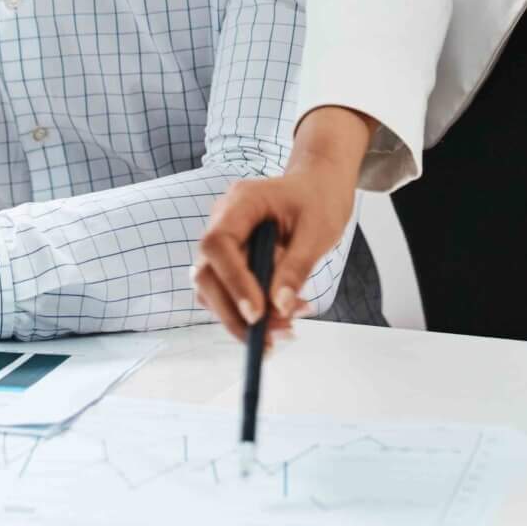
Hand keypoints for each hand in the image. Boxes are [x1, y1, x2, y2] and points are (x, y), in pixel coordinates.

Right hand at [193, 108, 368, 349]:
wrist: (318, 186)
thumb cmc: (319, 200)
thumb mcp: (318, 231)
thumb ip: (296, 268)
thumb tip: (280, 308)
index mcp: (241, 203)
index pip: (218, 244)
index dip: (232, 281)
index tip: (257, 314)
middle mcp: (223, 221)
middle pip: (207, 273)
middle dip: (233, 312)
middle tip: (269, 339)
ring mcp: (225, 241)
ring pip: (213, 289)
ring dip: (242, 318)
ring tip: (286, 329)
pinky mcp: (232, 260)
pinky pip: (230, 292)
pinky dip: (251, 311)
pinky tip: (283, 317)